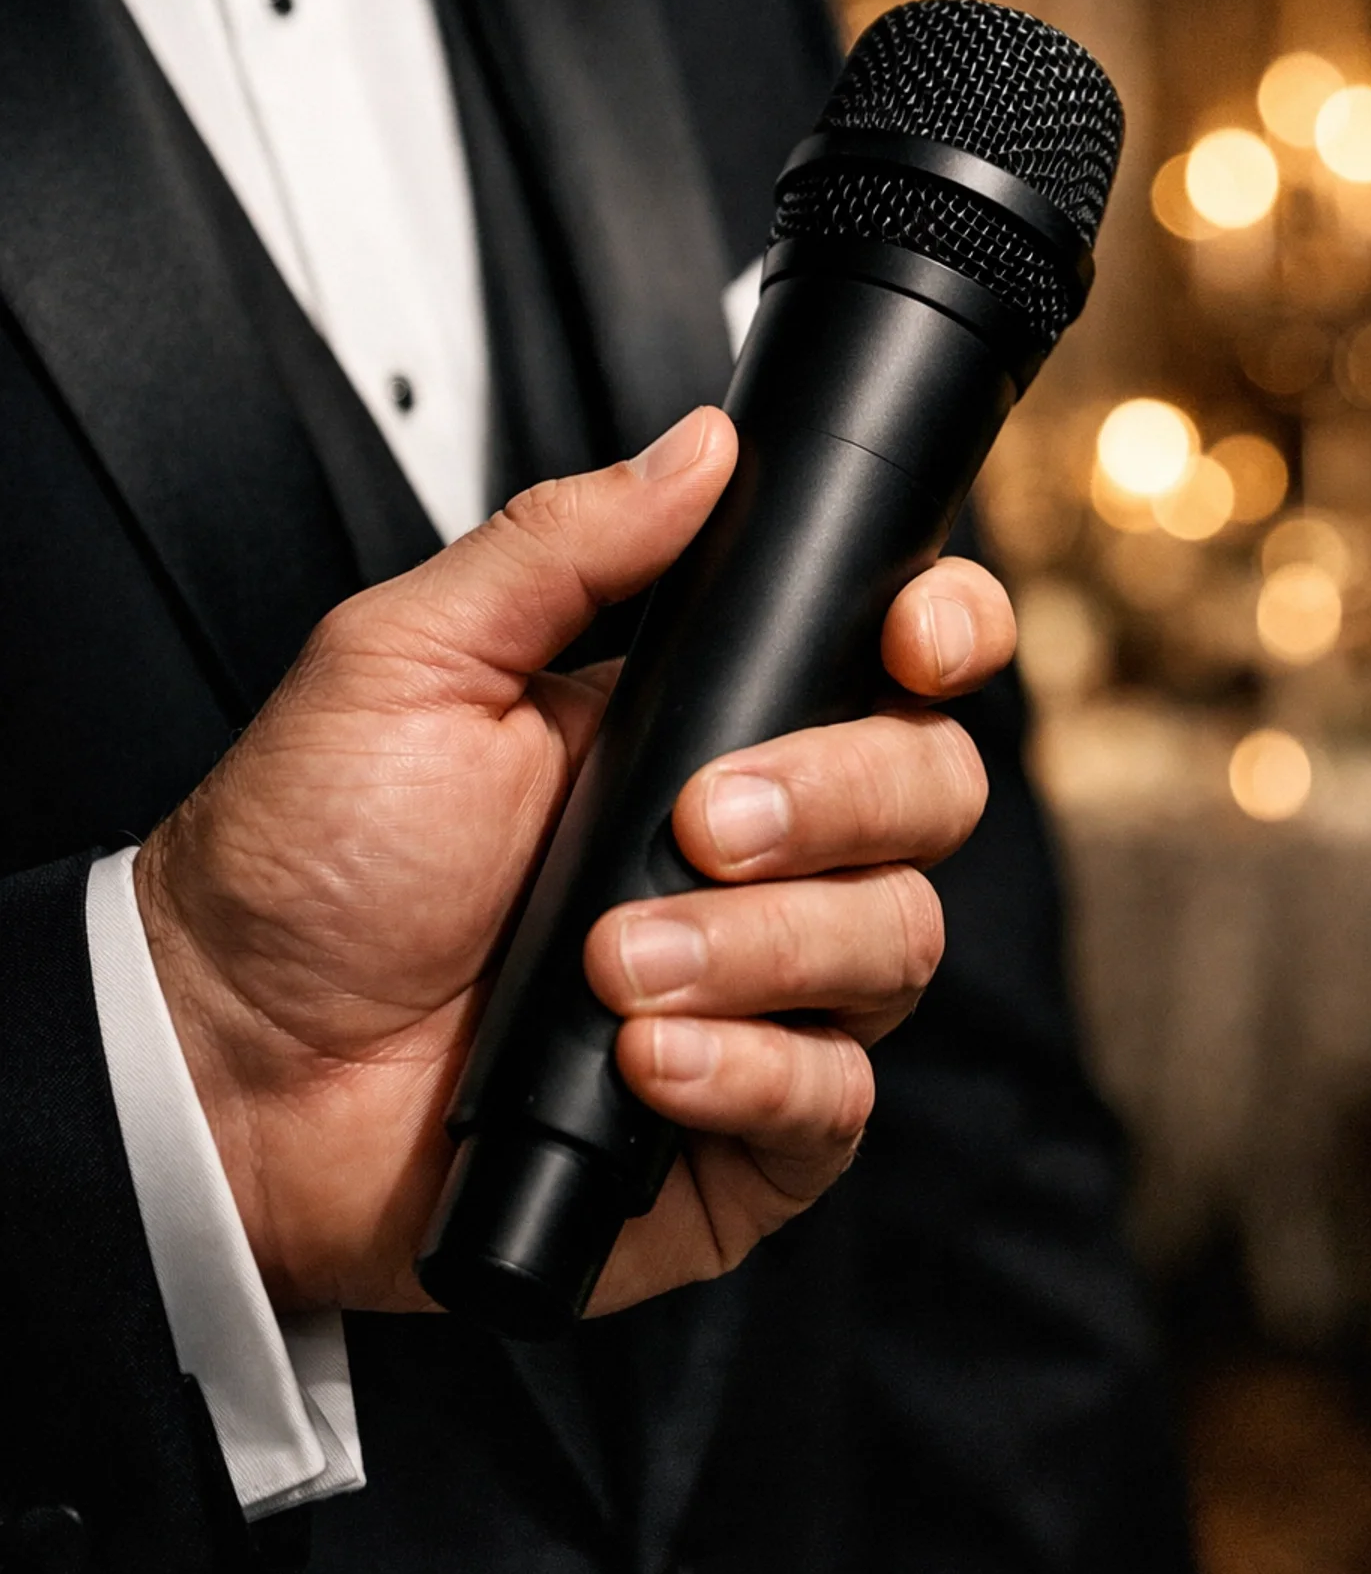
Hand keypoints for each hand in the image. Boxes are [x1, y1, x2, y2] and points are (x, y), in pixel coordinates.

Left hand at [136, 408, 1014, 1314]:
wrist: (227, 1060)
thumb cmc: (305, 860)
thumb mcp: (410, 660)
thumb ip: (560, 544)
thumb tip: (700, 445)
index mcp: (695, 728)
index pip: (890, 668)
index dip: (940, 639)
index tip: (910, 642)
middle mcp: (751, 855)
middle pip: (927, 796)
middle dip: (838, 800)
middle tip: (696, 824)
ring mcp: (757, 989)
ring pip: (897, 946)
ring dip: (766, 950)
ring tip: (614, 962)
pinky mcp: (739, 1127)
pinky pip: (833, 1099)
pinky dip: (754, 1075)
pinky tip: (646, 1060)